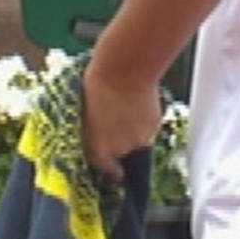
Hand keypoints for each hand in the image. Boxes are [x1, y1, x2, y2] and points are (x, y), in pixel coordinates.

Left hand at [81, 52, 161, 180]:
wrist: (124, 69)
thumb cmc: (98, 84)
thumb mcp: (85, 112)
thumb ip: (94, 132)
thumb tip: (99, 135)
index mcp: (97, 147)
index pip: (104, 167)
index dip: (109, 167)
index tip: (114, 169)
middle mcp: (119, 149)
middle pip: (122, 153)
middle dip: (121, 141)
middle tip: (117, 121)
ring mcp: (139, 139)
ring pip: (138, 141)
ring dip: (135, 130)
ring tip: (128, 107)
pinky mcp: (154, 127)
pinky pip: (150, 129)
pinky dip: (145, 120)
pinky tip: (138, 103)